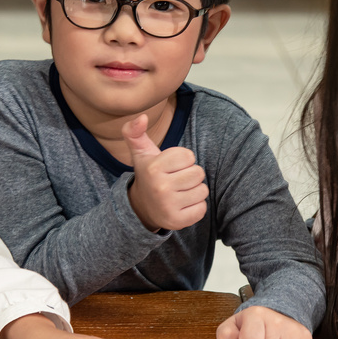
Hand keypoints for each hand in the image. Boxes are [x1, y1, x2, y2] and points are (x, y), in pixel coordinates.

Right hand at [123, 113, 207, 231]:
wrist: (141, 208)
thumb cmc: (148, 175)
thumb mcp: (141, 152)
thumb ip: (135, 131)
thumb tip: (142, 117)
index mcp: (154, 168)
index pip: (189, 156)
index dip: (183, 160)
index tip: (171, 166)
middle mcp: (160, 187)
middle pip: (198, 173)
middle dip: (190, 174)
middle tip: (176, 180)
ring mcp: (169, 206)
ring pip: (202, 190)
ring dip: (194, 190)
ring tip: (179, 192)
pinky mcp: (177, 221)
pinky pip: (201, 208)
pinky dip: (196, 207)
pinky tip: (182, 205)